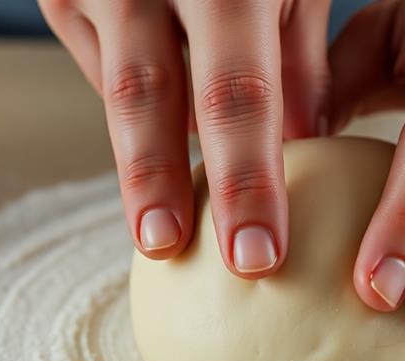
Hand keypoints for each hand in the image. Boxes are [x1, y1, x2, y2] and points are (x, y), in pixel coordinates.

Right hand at [39, 0, 330, 277]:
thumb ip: (299, 58)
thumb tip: (301, 148)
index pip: (237, 93)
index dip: (245, 182)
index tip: (258, 258)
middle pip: (149, 98)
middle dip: (161, 186)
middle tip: (174, 256)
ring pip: (116, 95)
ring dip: (140, 170)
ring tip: (158, 238)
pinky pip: (103, 71)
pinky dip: (136, 115)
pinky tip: (160, 145)